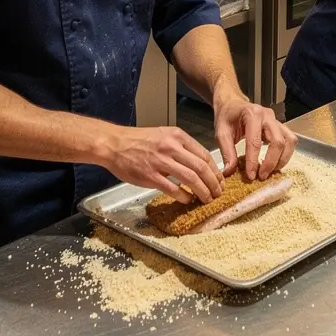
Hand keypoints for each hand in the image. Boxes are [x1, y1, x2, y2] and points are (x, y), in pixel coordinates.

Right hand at [96, 125, 223, 204]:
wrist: (115, 144)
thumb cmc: (139, 141)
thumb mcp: (164, 135)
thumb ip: (181, 147)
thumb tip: (199, 163)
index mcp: (177, 136)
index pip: (204, 154)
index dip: (215, 170)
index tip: (220, 180)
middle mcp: (171, 147)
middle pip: (201, 167)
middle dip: (213, 183)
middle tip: (218, 193)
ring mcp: (161, 162)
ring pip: (191, 178)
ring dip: (203, 191)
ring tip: (207, 199)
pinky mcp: (150, 176)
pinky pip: (173, 189)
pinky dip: (184, 196)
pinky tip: (188, 200)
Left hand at [212, 85, 296, 180]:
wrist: (233, 104)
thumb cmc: (227, 117)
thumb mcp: (221, 132)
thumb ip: (227, 152)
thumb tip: (230, 172)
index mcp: (251, 114)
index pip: (255, 141)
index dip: (253, 161)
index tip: (251, 176)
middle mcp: (267, 115)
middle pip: (277, 141)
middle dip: (271, 162)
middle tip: (261, 176)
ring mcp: (276, 120)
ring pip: (288, 141)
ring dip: (282, 159)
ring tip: (270, 171)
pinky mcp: (280, 126)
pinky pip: (290, 140)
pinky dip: (286, 154)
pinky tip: (275, 163)